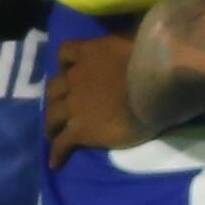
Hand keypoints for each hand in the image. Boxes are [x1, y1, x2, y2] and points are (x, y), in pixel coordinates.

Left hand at [47, 35, 145, 159]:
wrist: (153, 86)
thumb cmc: (151, 61)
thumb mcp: (135, 42)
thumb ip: (125, 45)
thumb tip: (132, 47)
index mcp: (90, 53)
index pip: (66, 52)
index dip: (65, 63)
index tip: (68, 70)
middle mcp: (76, 77)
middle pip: (54, 88)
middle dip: (54, 98)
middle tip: (59, 108)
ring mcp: (74, 105)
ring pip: (52, 115)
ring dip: (50, 125)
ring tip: (52, 135)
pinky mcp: (80, 129)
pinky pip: (62, 142)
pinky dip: (56, 152)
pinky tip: (55, 163)